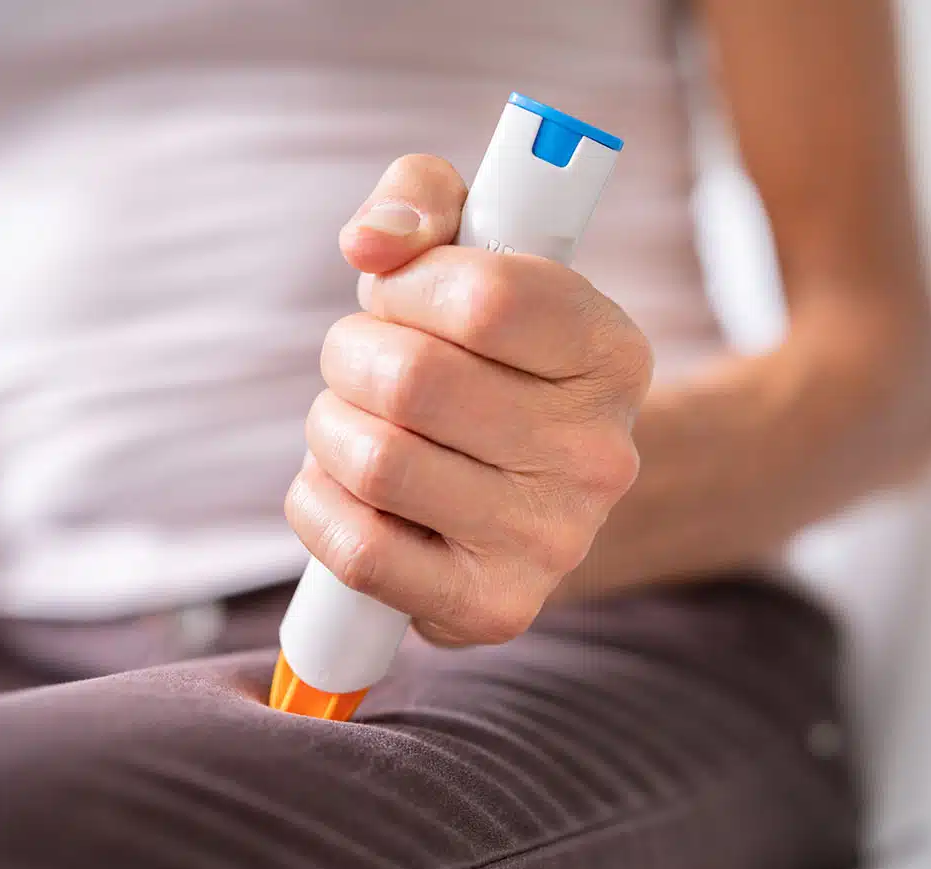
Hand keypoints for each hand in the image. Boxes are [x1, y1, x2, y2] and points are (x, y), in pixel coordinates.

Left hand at [286, 155, 652, 646]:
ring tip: (355, 421)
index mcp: (613, 353)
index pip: (484, 298)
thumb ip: (425, 198)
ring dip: (328, 426)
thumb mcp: (478, 249)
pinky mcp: (495, 607)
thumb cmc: (490, 355)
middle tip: (362, 361)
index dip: (408, 285)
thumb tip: (370, 241)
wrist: (540, 489)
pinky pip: (359, 550)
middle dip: (352, 354)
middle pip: (413, 382)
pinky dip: (317, 504)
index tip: (400, 293)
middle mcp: (600, 454)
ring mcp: (553, 540)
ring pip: (374, 462)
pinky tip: (342, 487)